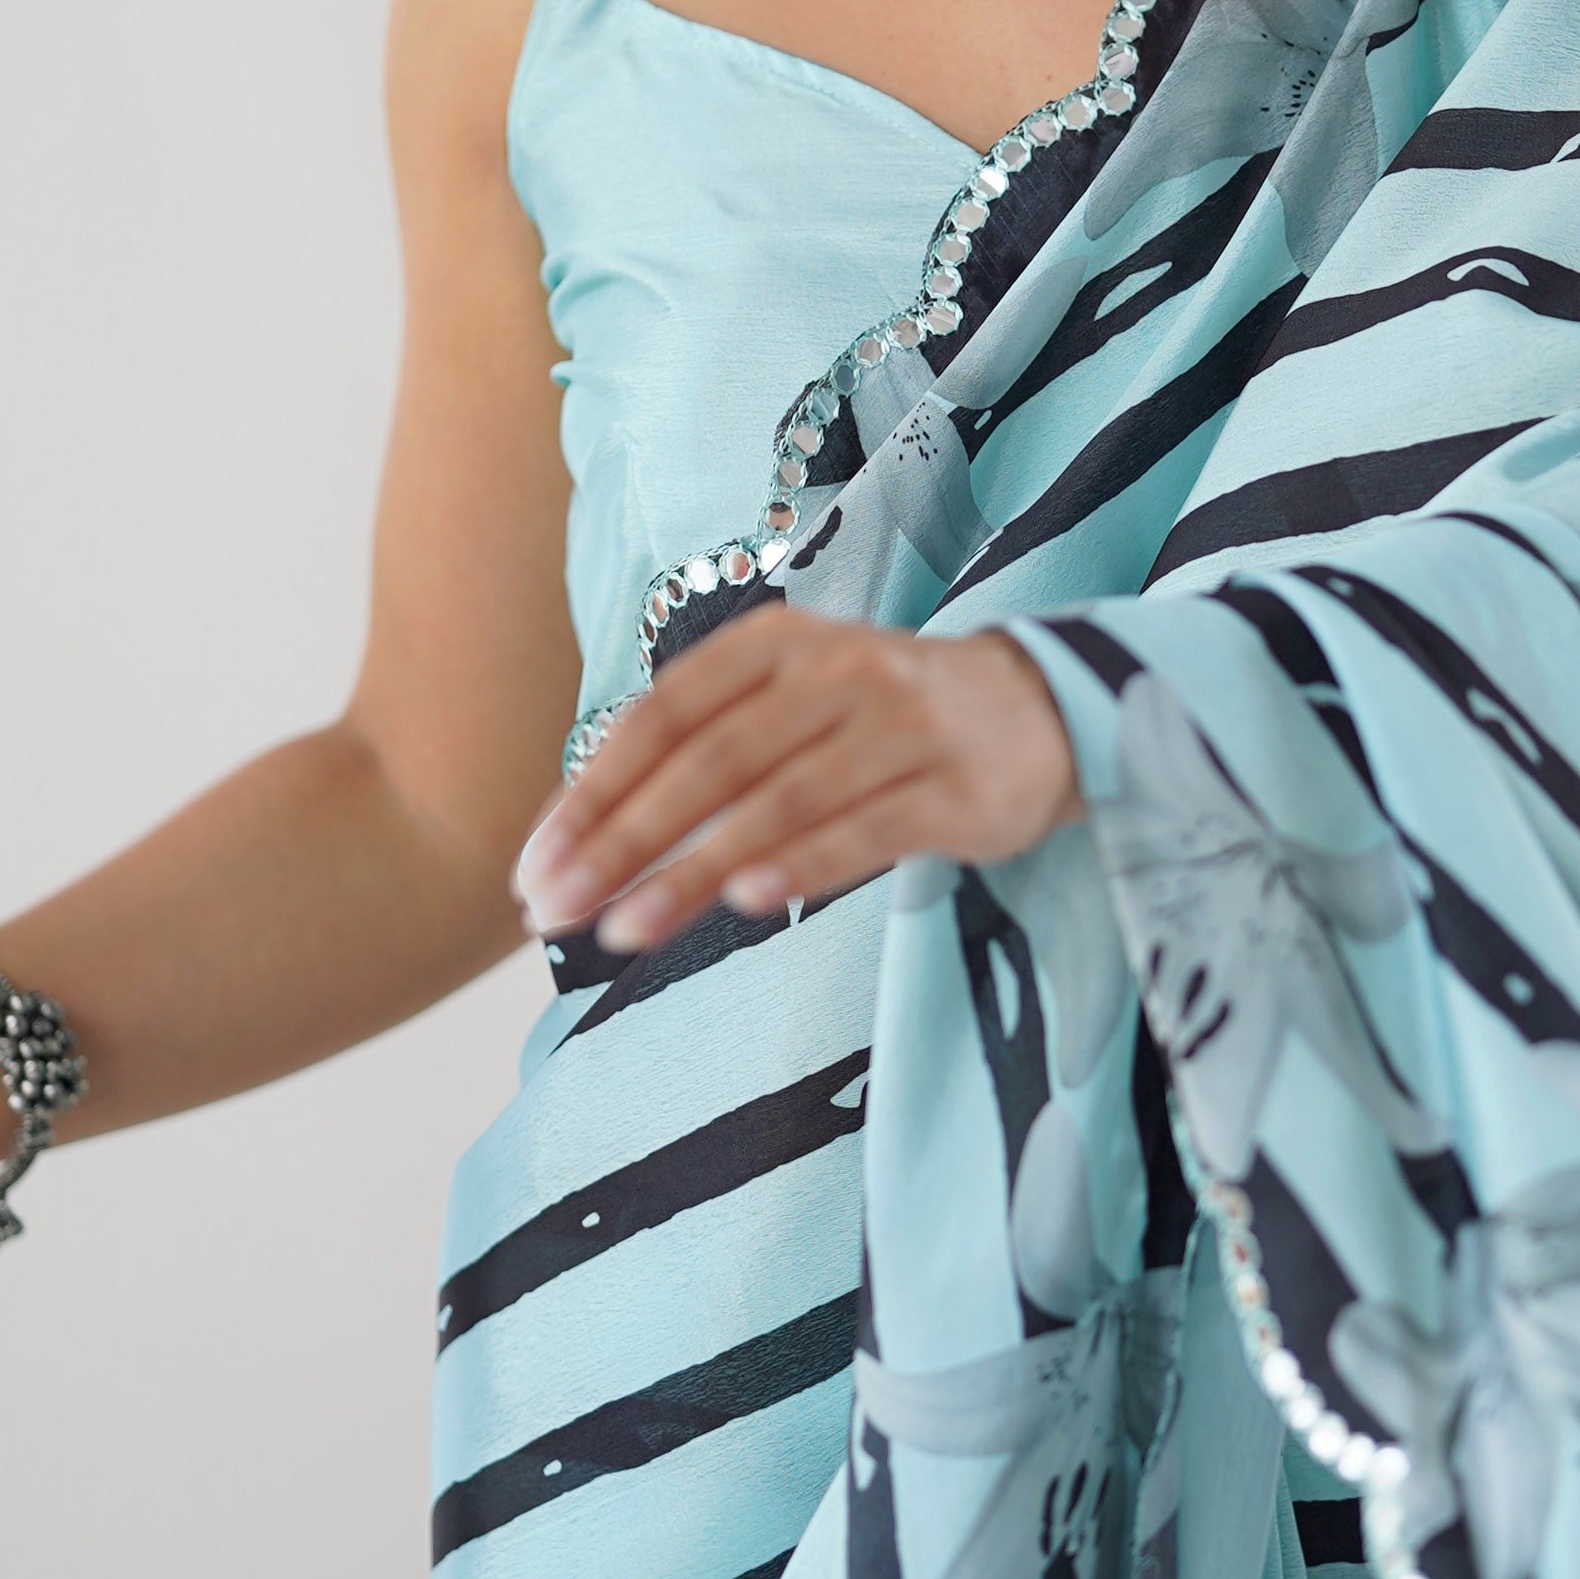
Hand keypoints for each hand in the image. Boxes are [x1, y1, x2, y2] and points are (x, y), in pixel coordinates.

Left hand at [515, 611, 1080, 957]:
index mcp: (775, 644)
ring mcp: (898, 727)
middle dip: (621, 841)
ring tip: (622, 934)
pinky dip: (802, 866)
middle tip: (554, 912)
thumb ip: (704, 754)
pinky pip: (865, 830)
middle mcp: (834, 673)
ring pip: (776, 802)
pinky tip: (745, 906)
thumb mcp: (792, 707)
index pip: (662, 716)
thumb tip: (584, 839)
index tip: (534, 868)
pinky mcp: (954, 789)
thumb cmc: (883, 722)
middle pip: (708, 762)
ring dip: (692, 871)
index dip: (591, 793)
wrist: (1045, 709)